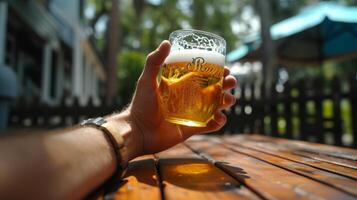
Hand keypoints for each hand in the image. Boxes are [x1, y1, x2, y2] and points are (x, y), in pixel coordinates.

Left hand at [126, 41, 236, 156]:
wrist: (138, 131)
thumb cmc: (141, 105)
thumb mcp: (146, 80)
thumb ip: (154, 62)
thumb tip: (166, 42)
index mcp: (182, 85)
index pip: (204, 76)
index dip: (217, 72)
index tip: (225, 68)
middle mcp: (189, 98)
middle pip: (214, 90)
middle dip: (226, 85)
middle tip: (231, 82)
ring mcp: (193, 114)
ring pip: (216, 106)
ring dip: (226, 102)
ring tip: (228, 100)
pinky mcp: (193, 128)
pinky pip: (211, 125)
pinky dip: (219, 122)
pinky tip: (220, 118)